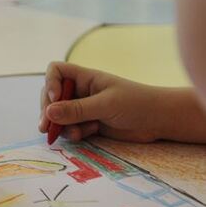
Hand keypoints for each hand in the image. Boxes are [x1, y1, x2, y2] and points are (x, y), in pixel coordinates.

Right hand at [39, 62, 171, 142]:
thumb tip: (48, 113)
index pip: (56, 71)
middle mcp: (82, 91)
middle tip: (46, 128)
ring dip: (62, 126)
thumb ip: (76, 110)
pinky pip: (71, 128)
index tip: (56, 99)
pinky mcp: (90, 124)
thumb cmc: (136, 104)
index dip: (51, 84)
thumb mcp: (105, 105)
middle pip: (52, 96)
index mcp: (85, 78)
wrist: (159, 120)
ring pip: (60, 116)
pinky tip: (86, 134)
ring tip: (74, 134)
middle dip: (48, 112)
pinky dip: (74, 133)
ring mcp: (85, 108)